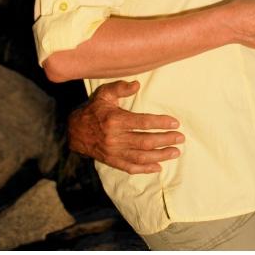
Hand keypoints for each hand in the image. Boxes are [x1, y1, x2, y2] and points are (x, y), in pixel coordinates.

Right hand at [68, 80, 182, 173]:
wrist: (74, 131)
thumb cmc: (94, 109)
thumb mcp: (104, 94)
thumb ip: (120, 88)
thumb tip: (137, 84)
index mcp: (115, 120)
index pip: (143, 122)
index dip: (161, 123)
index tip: (175, 123)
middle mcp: (114, 138)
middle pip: (145, 141)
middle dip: (166, 140)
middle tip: (180, 138)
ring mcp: (113, 152)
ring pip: (141, 157)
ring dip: (160, 156)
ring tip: (175, 152)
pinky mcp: (111, 161)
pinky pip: (130, 167)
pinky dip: (145, 169)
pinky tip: (158, 167)